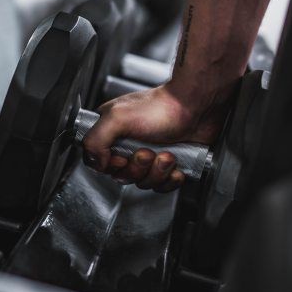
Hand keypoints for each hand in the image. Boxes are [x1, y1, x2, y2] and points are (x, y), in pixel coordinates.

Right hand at [81, 83, 228, 191]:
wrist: (196, 106)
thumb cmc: (162, 107)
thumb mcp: (117, 117)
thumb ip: (94, 140)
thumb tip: (97, 162)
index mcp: (113, 131)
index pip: (98, 162)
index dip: (110, 166)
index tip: (122, 158)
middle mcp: (129, 143)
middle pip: (122, 176)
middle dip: (137, 168)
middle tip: (147, 152)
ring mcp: (150, 154)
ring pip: (144, 182)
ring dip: (156, 171)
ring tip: (166, 154)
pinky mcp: (169, 164)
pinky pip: (163, 185)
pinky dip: (170, 178)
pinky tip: (176, 164)